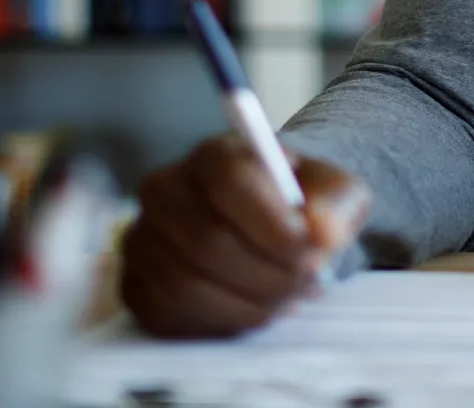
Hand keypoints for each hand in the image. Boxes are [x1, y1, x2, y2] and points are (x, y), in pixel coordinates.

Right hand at [120, 135, 369, 337]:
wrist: (272, 227)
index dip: (272, 223)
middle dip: (268, 273)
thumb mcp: (335, 193)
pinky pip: (171, 313)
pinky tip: (254, 309)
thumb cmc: (300, 206)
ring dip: (248, 302)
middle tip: (307, 282)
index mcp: (214, 154)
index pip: (230, 181)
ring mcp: (142, 238)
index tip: (311, 249)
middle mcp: (165, 189)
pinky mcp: (135, 284)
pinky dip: (221, 320)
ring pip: (187, 284)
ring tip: (287, 296)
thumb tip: (324, 231)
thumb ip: (338, 205)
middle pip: (207, 241)